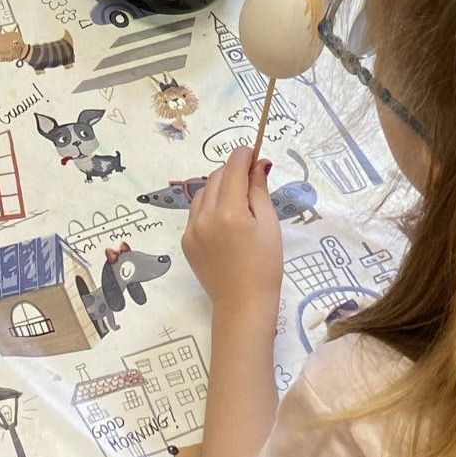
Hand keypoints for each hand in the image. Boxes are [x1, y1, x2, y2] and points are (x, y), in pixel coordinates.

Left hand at [182, 147, 281, 309]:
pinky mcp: (186, 241)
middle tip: (251, 177)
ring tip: (239, 200)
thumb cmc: (265, 265)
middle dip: (233, 170)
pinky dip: (209, 206)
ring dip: (220, 187)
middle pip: (216, 177)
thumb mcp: (269, 225)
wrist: (243, 304)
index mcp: (229, 212)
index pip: (233, 168)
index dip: (243, 155)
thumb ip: (259, 190)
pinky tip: (225, 220)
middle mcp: (205, 216)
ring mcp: (191, 229)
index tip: (254, 153)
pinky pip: (196, 211)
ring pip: (203, 192)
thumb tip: (258, 163)